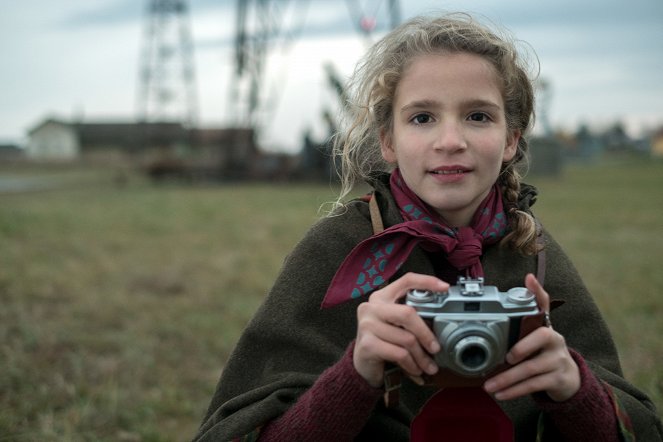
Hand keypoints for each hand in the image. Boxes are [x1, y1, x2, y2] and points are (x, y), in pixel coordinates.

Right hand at [353, 273, 447, 387]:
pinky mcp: (367, 344)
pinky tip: (415, 371)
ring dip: (421, 357)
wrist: (362, 365)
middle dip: (426, 334)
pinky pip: (399, 353)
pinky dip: (411, 365)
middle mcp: (371, 307)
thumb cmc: (384, 342)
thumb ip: (411, 318)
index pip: (405, 281)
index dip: (426, 282)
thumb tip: (442, 323)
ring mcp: (367, 325)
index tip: (444, 287)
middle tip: (436, 348)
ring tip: (428, 366)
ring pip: (407, 339)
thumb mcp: (396, 325)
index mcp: (381, 297)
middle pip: (408, 314)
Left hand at [483, 273, 580, 401]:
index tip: (528, 280)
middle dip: (520, 348)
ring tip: (489, 386)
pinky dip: (515, 391)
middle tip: (503, 358)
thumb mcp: (534, 335)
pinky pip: (533, 385)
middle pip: (539, 340)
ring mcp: (558, 360)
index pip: (544, 305)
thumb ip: (525, 315)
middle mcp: (556, 340)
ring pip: (531, 368)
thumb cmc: (544, 353)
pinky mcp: (558, 379)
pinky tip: (501, 394)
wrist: (568, 380)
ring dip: (508, 379)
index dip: (538, 292)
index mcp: (546, 326)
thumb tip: (523, 281)